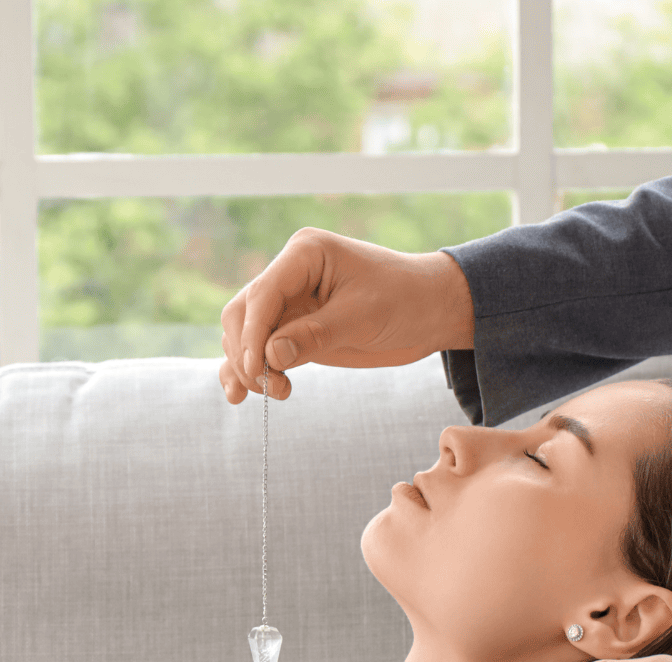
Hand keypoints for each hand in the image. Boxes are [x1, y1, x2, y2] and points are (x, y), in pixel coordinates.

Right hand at [216, 228, 475, 404]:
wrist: (430, 312)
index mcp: (304, 254)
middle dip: (248, 352)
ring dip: (247, 366)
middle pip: (243, 313)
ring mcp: (289, 303)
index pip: (262, 294)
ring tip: (276, 393)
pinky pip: (260, 350)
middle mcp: (289, 275)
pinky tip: (241, 396)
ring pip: (244, 334)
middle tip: (270, 386)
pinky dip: (248, 371)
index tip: (258, 368)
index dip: (254, 334)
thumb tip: (270, 356)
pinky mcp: (293, 330)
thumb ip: (315, 335)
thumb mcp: (362, 317)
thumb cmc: (404, 300)